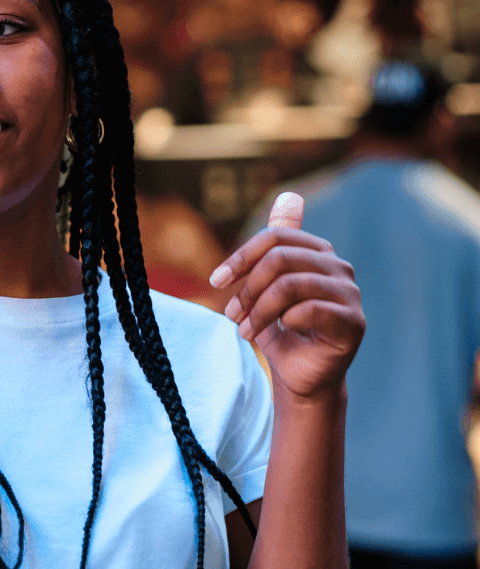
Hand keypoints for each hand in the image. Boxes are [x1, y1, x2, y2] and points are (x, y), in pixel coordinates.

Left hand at [209, 192, 364, 402]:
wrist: (300, 375)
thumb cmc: (279, 329)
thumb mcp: (266, 284)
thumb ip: (273, 244)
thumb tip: (289, 194)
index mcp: (317, 252)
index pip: (274, 237)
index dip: (240, 256)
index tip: (215, 281)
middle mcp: (338, 268)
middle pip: (279, 259)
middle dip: (248, 288)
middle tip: (232, 315)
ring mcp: (349, 295)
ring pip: (289, 285)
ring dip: (258, 310)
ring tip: (245, 331)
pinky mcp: (352, 323)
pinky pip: (309, 310)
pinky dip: (283, 321)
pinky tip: (278, 332)